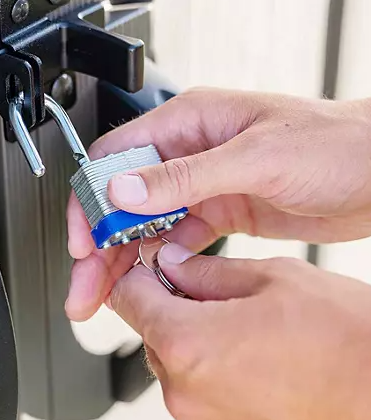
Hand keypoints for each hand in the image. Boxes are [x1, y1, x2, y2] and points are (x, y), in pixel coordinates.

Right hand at [66, 88, 370, 319]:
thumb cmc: (335, 144)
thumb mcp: (256, 157)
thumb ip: (185, 175)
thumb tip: (123, 189)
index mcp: (190, 122)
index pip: (116, 157)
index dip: (93, 199)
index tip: (84, 239)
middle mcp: (190, 153)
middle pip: (125, 200)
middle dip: (101, 244)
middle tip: (86, 286)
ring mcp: (205, 185)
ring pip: (148, 224)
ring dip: (126, 260)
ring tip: (108, 297)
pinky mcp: (223, 212)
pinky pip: (180, 240)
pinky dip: (164, 262)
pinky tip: (156, 282)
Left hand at [110, 243, 370, 419]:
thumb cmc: (350, 341)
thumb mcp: (274, 278)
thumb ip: (207, 272)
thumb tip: (171, 265)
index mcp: (186, 344)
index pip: (128, 299)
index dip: (141, 277)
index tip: (156, 272)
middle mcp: (186, 396)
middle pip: (155, 340)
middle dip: (178, 316)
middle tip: (222, 303)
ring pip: (184, 377)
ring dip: (204, 356)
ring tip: (259, 343)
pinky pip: (211, 411)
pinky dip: (226, 391)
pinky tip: (269, 377)